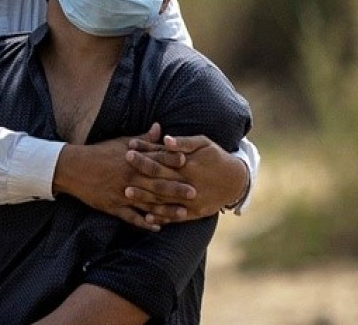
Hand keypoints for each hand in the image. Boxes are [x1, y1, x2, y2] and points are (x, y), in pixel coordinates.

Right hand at [52, 124, 194, 230]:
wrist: (74, 168)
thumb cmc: (99, 153)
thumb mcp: (121, 142)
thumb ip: (143, 138)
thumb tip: (160, 127)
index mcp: (132, 160)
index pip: (156, 160)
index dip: (172, 161)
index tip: (189, 162)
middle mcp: (129, 176)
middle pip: (156, 183)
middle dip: (176, 189)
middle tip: (194, 193)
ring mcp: (121, 192)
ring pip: (148, 203)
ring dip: (166, 209)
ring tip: (183, 214)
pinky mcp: (113, 205)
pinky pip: (131, 217)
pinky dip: (144, 223)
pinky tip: (156, 227)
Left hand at [125, 132, 248, 224]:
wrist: (236, 181)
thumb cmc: (216, 157)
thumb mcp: (203, 143)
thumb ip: (184, 142)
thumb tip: (166, 140)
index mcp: (190, 164)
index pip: (162, 159)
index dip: (145, 154)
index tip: (128, 149)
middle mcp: (189, 183)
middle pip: (160, 179)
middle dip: (140, 174)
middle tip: (122, 170)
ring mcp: (192, 200)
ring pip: (165, 200)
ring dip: (145, 197)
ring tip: (126, 193)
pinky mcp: (195, 213)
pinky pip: (176, 216)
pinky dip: (161, 217)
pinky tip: (146, 218)